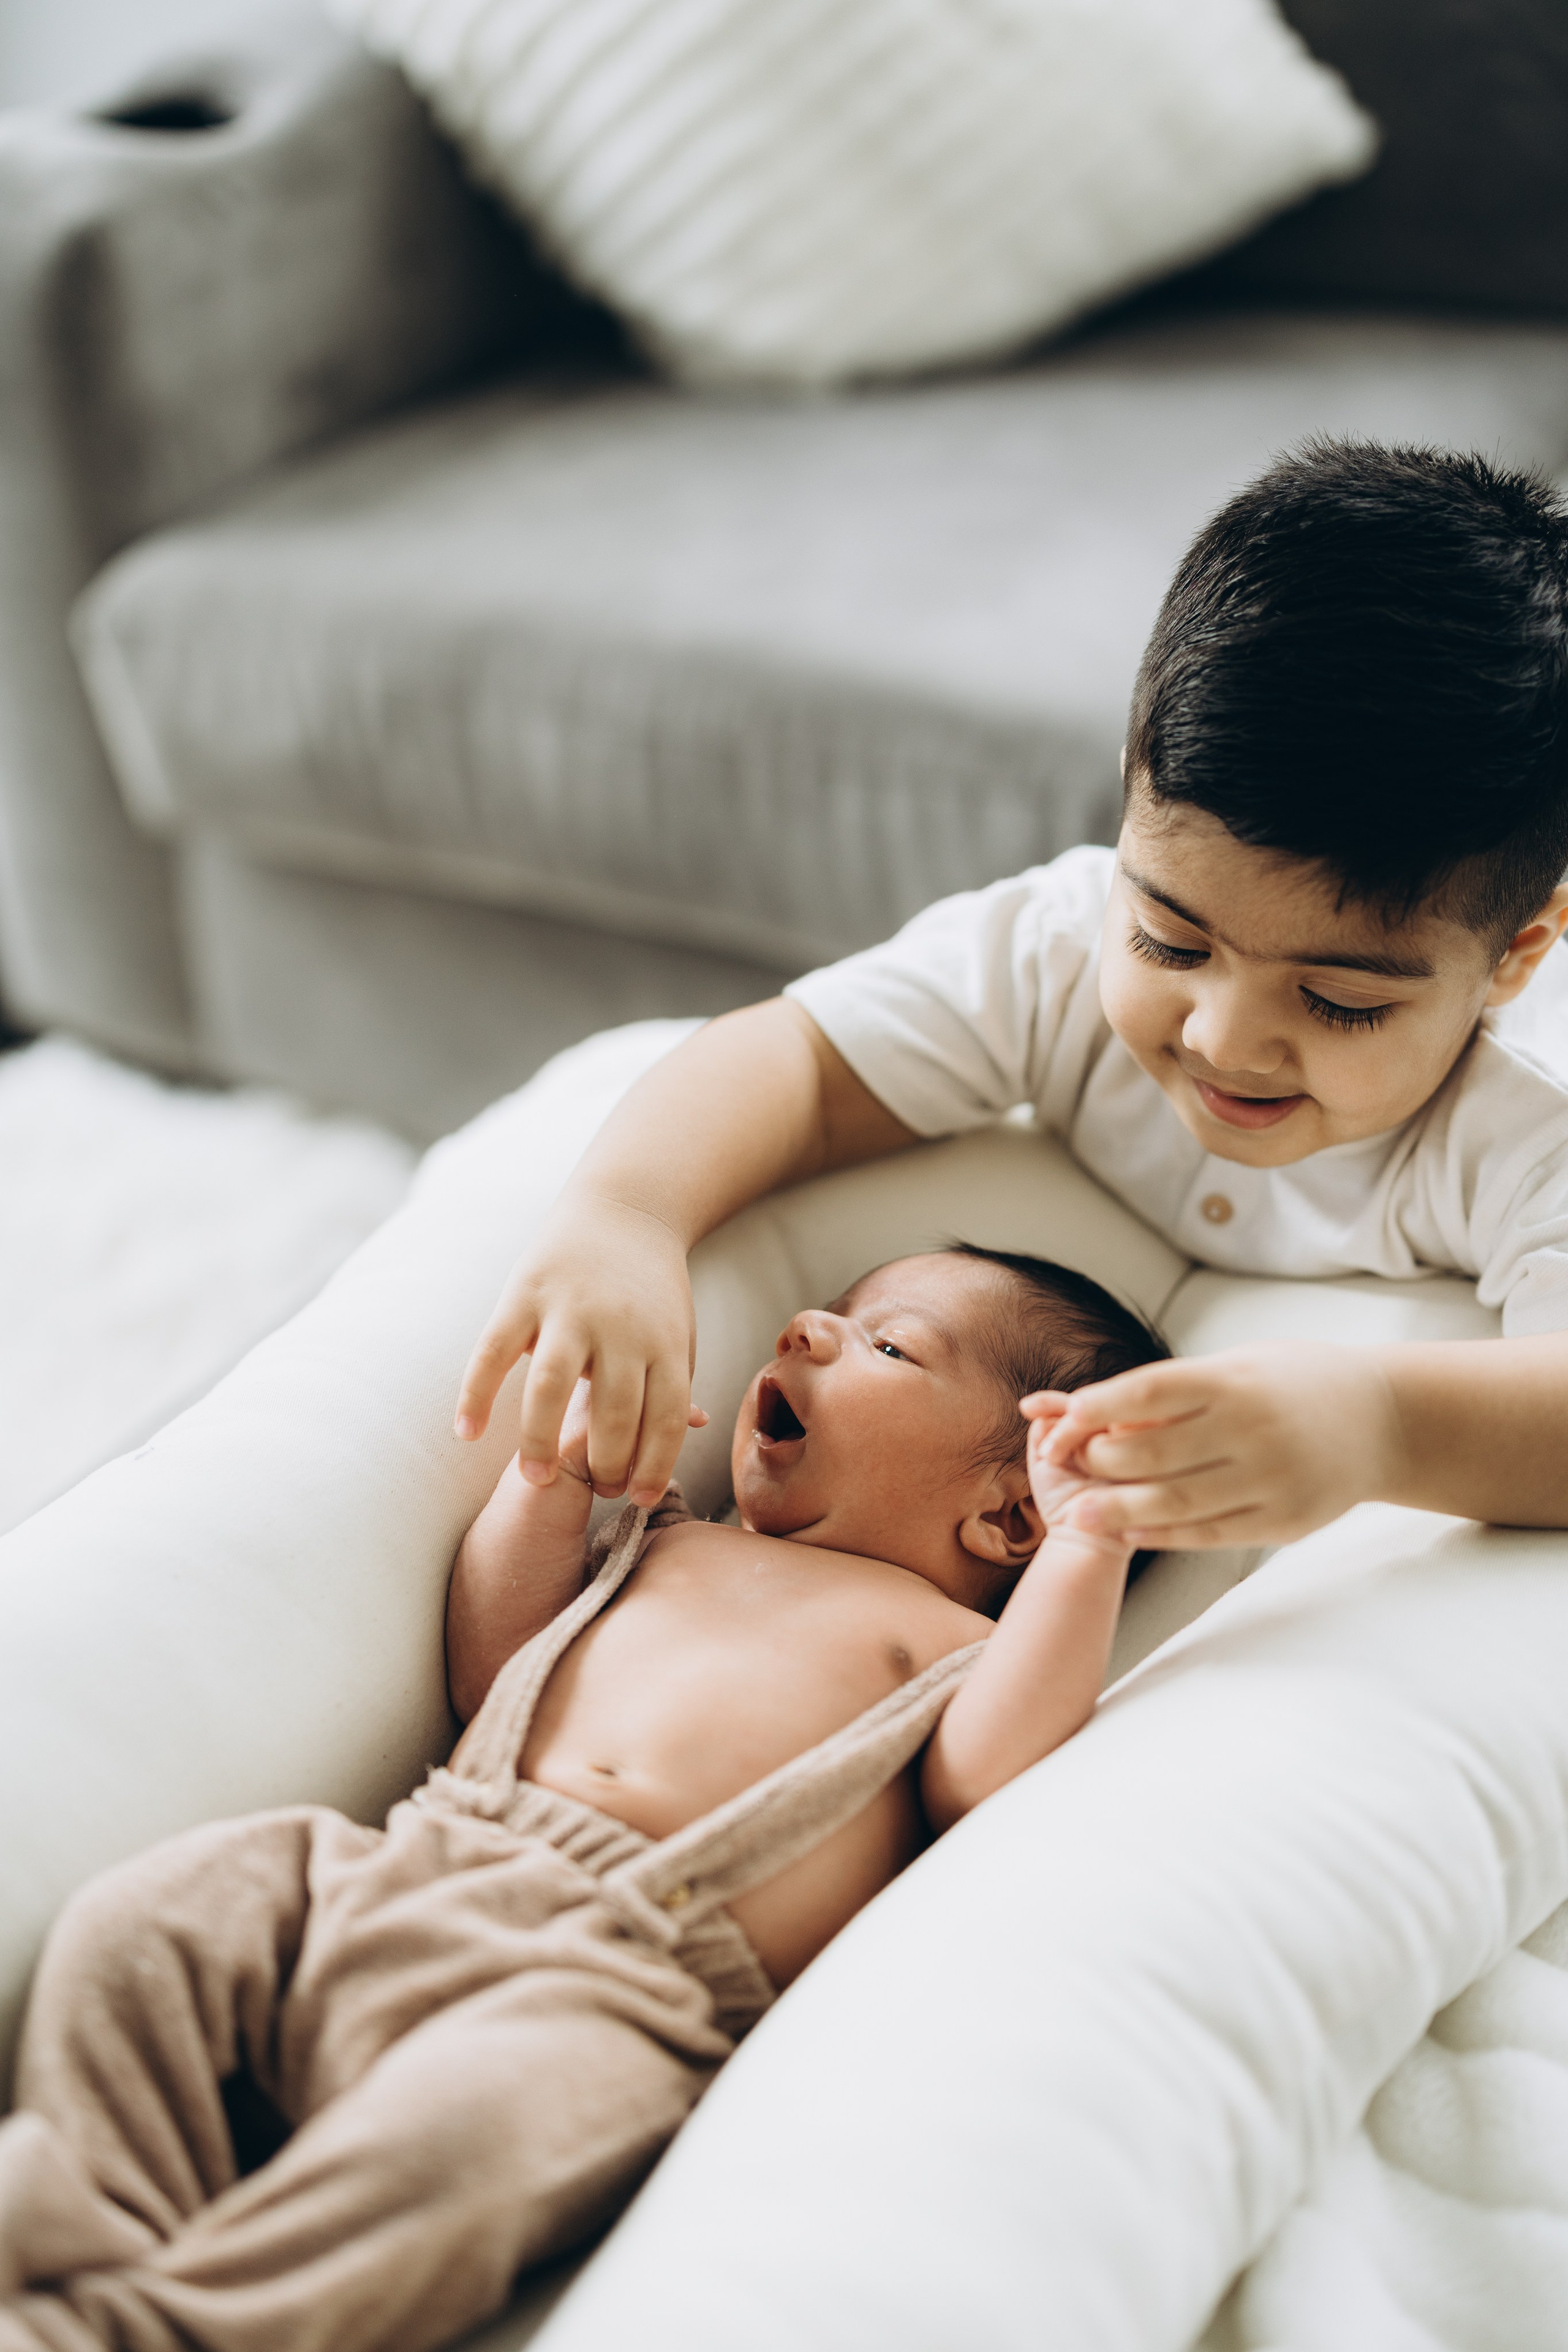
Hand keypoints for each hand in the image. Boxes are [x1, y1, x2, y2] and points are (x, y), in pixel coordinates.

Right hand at [455, 1192, 699, 1504]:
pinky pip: (492, 1352)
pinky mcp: (523, 1294)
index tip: (639, 1498)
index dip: (653, 1467)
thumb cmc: (652, 1289)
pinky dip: (476, 1394)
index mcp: (664, 1341)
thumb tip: (689, 1431)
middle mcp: (618, 1328)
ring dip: (540, 1443)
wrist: (625, 1209)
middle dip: (606, 1465)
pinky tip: (467, 1433)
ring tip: (536, 1480)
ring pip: (550, 1388)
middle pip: (612, 1414)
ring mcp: (568, 1309)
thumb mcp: (679, 1334)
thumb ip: (675, 1384)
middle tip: (597, 1488)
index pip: (664, 1420)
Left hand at [1028, 1342, 1399, 1547]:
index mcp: (1236, 1380)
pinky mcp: (1285, 1520)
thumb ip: (1172, 1390)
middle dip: (1101, 1461)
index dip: (1099, 1407)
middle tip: (1065, 1466)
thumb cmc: (1292, 1382)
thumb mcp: (1239, 1366)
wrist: (1384, 1419)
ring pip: (1178, 1500)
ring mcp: (1271, 1479)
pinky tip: (1132, 1531)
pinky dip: (1165, 1534)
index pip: (1151, 1390)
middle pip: (1155, 1450)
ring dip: (1120, 1510)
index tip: (1061, 1416)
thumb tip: (1085, 1407)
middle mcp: (1252, 1429)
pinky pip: (1212, 1533)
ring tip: (1079, 1515)